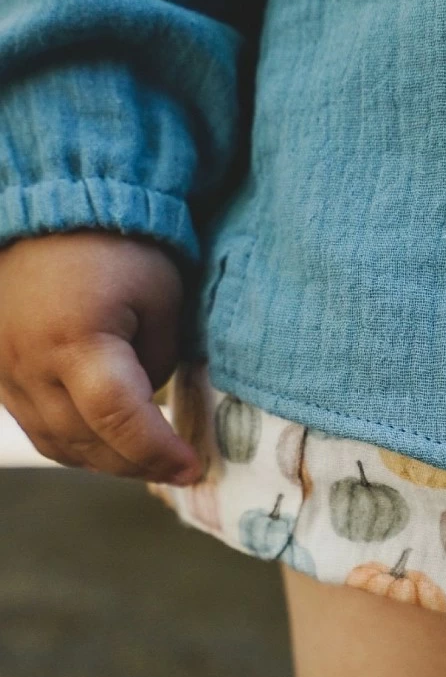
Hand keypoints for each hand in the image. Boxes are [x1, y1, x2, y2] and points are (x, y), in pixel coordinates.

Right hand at [0, 229, 202, 484]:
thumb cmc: (120, 247)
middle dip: (138, 465)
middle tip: (180, 468)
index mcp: (77, 341)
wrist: (55, 208)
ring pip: (56, 444)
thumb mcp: (162, 298)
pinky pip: (35, 426)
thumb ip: (159, 362)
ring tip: (148, 459)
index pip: (119, 421)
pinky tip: (108, 441)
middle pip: (86, 443)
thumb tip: (147, 406)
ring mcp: (4, 371)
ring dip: (106, 461)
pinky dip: (75, 443)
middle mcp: (30, 365)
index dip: (159, 453)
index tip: (195, 467)